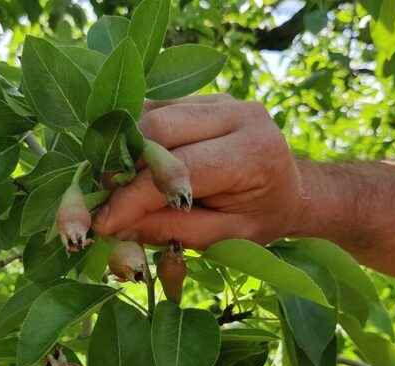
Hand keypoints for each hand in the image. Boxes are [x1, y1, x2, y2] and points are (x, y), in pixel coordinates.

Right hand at [94, 94, 304, 248]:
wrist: (292, 187)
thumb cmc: (261, 217)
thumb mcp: (226, 238)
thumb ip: (173, 230)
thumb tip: (114, 225)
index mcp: (254, 153)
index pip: (180, 169)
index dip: (134, 197)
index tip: (101, 223)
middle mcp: (239, 114)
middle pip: (159, 128)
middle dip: (123, 166)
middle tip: (104, 200)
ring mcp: (220, 99)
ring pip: (152, 114)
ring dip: (124, 150)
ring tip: (113, 185)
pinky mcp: (203, 97)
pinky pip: (156, 109)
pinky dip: (135, 136)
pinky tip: (128, 163)